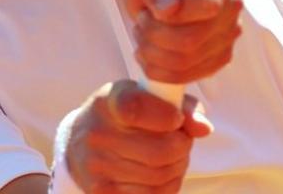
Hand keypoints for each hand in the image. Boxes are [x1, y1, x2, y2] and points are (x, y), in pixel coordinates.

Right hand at [66, 80, 211, 192]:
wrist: (79, 143)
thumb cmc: (121, 116)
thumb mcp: (144, 97)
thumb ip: (179, 105)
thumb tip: (204, 128)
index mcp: (109, 102)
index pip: (136, 108)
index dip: (165, 116)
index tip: (175, 118)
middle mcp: (97, 133)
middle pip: (162, 151)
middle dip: (182, 147)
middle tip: (179, 140)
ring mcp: (97, 166)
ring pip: (161, 177)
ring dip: (176, 168)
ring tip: (167, 156)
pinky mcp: (101, 192)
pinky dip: (165, 186)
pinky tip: (156, 174)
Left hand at [125, 0, 242, 83]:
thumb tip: (168, 9)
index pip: (210, 3)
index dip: (178, 14)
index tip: (154, 10)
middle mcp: (232, 3)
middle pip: (193, 38)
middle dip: (154, 34)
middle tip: (141, 22)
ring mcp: (230, 33)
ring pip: (188, 60)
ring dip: (152, 52)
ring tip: (142, 34)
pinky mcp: (220, 57)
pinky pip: (188, 75)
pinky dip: (158, 69)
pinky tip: (147, 54)